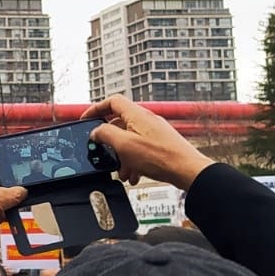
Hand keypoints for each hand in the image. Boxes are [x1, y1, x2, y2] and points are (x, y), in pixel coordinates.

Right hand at [82, 95, 214, 189]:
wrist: (188, 171)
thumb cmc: (161, 157)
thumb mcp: (124, 145)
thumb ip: (105, 134)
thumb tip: (95, 132)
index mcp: (137, 115)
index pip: (112, 102)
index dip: (96, 109)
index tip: (86, 119)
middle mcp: (147, 120)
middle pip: (119, 123)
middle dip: (109, 141)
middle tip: (103, 152)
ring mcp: (155, 132)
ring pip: (129, 139)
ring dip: (121, 155)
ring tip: (121, 170)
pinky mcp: (161, 144)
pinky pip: (140, 148)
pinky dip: (133, 160)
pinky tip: (133, 174)